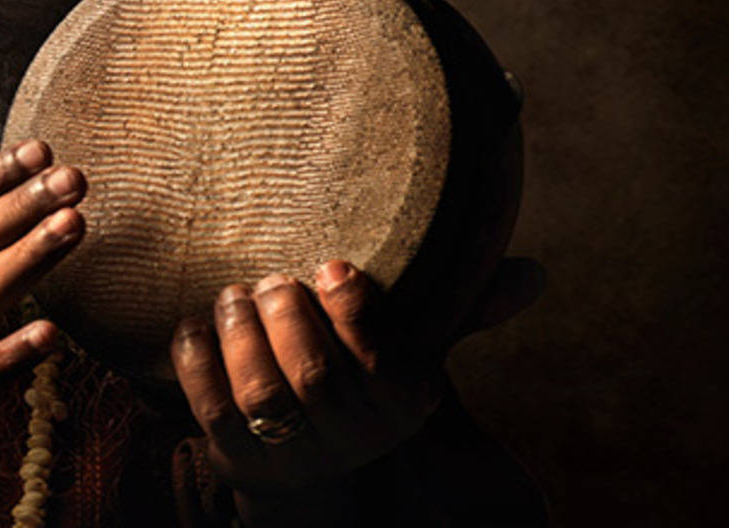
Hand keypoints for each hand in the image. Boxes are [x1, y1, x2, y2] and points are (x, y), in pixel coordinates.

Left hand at [169, 258, 543, 504]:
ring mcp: (292, 454)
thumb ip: (461, 308)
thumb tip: (531, 274)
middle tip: (273, 279)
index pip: (379, 363)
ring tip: (236, 296)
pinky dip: (197, 360)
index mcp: (400, 406)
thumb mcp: (412, 348)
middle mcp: (350, 439)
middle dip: (287, 319)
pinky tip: (197, 324)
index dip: (352, 312)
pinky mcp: (237, 460)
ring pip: (261, 396)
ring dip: (242, 337)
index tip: (334, 268)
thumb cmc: (363, 380)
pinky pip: (210, 410)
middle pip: (313, 379)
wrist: (313, 459)